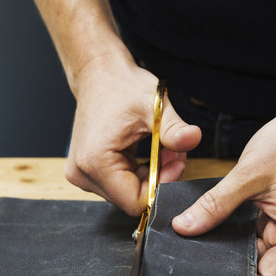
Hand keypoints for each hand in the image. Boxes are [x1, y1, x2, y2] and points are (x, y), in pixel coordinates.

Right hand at [65, 57, 201, 215]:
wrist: (99, 73)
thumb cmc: (123, 86)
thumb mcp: (154, 107)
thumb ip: (174, 129)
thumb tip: (194, 138)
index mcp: (95, 162)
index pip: (135, 201)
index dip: (161, 185)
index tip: (175, 160)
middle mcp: (82, 174)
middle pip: (131, 198)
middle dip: (158, 177)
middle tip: (171, 150)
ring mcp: (82, 174)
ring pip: (128, 192)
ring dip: (150, 174)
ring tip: (160, 145)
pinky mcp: (86, 171)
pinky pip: (121, 184)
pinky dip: (139, 171)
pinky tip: (147, 150)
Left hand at [172, 100, 275, 275]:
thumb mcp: (247, 175)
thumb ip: (214, 205)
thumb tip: (184, 228)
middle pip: (261, 268)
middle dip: (231, 261)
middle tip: (199, 249)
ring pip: (259, 252)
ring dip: (236, 243)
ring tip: (212, 227)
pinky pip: (263, 235)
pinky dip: (244, 229)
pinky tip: (228, 216)